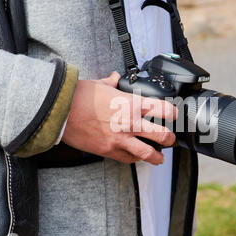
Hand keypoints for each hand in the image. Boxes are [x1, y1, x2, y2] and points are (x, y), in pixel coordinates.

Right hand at [62, 72, 177, 164]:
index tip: (174, 114)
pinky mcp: (109, 150)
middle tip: (170, 139)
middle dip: (170, 139)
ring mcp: (121, 139)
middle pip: (162, 135)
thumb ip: (111, 82)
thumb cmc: (80, 96)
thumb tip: (114, 77)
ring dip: (157, 157)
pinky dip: (134, 159)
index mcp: (132, 104)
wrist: (61, 111)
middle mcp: (131, 123)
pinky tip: (136, 157)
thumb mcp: (100, 84)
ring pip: (149, 153)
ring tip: (160, 158)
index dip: (173, 112)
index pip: (163, 108)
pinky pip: (128, 159)